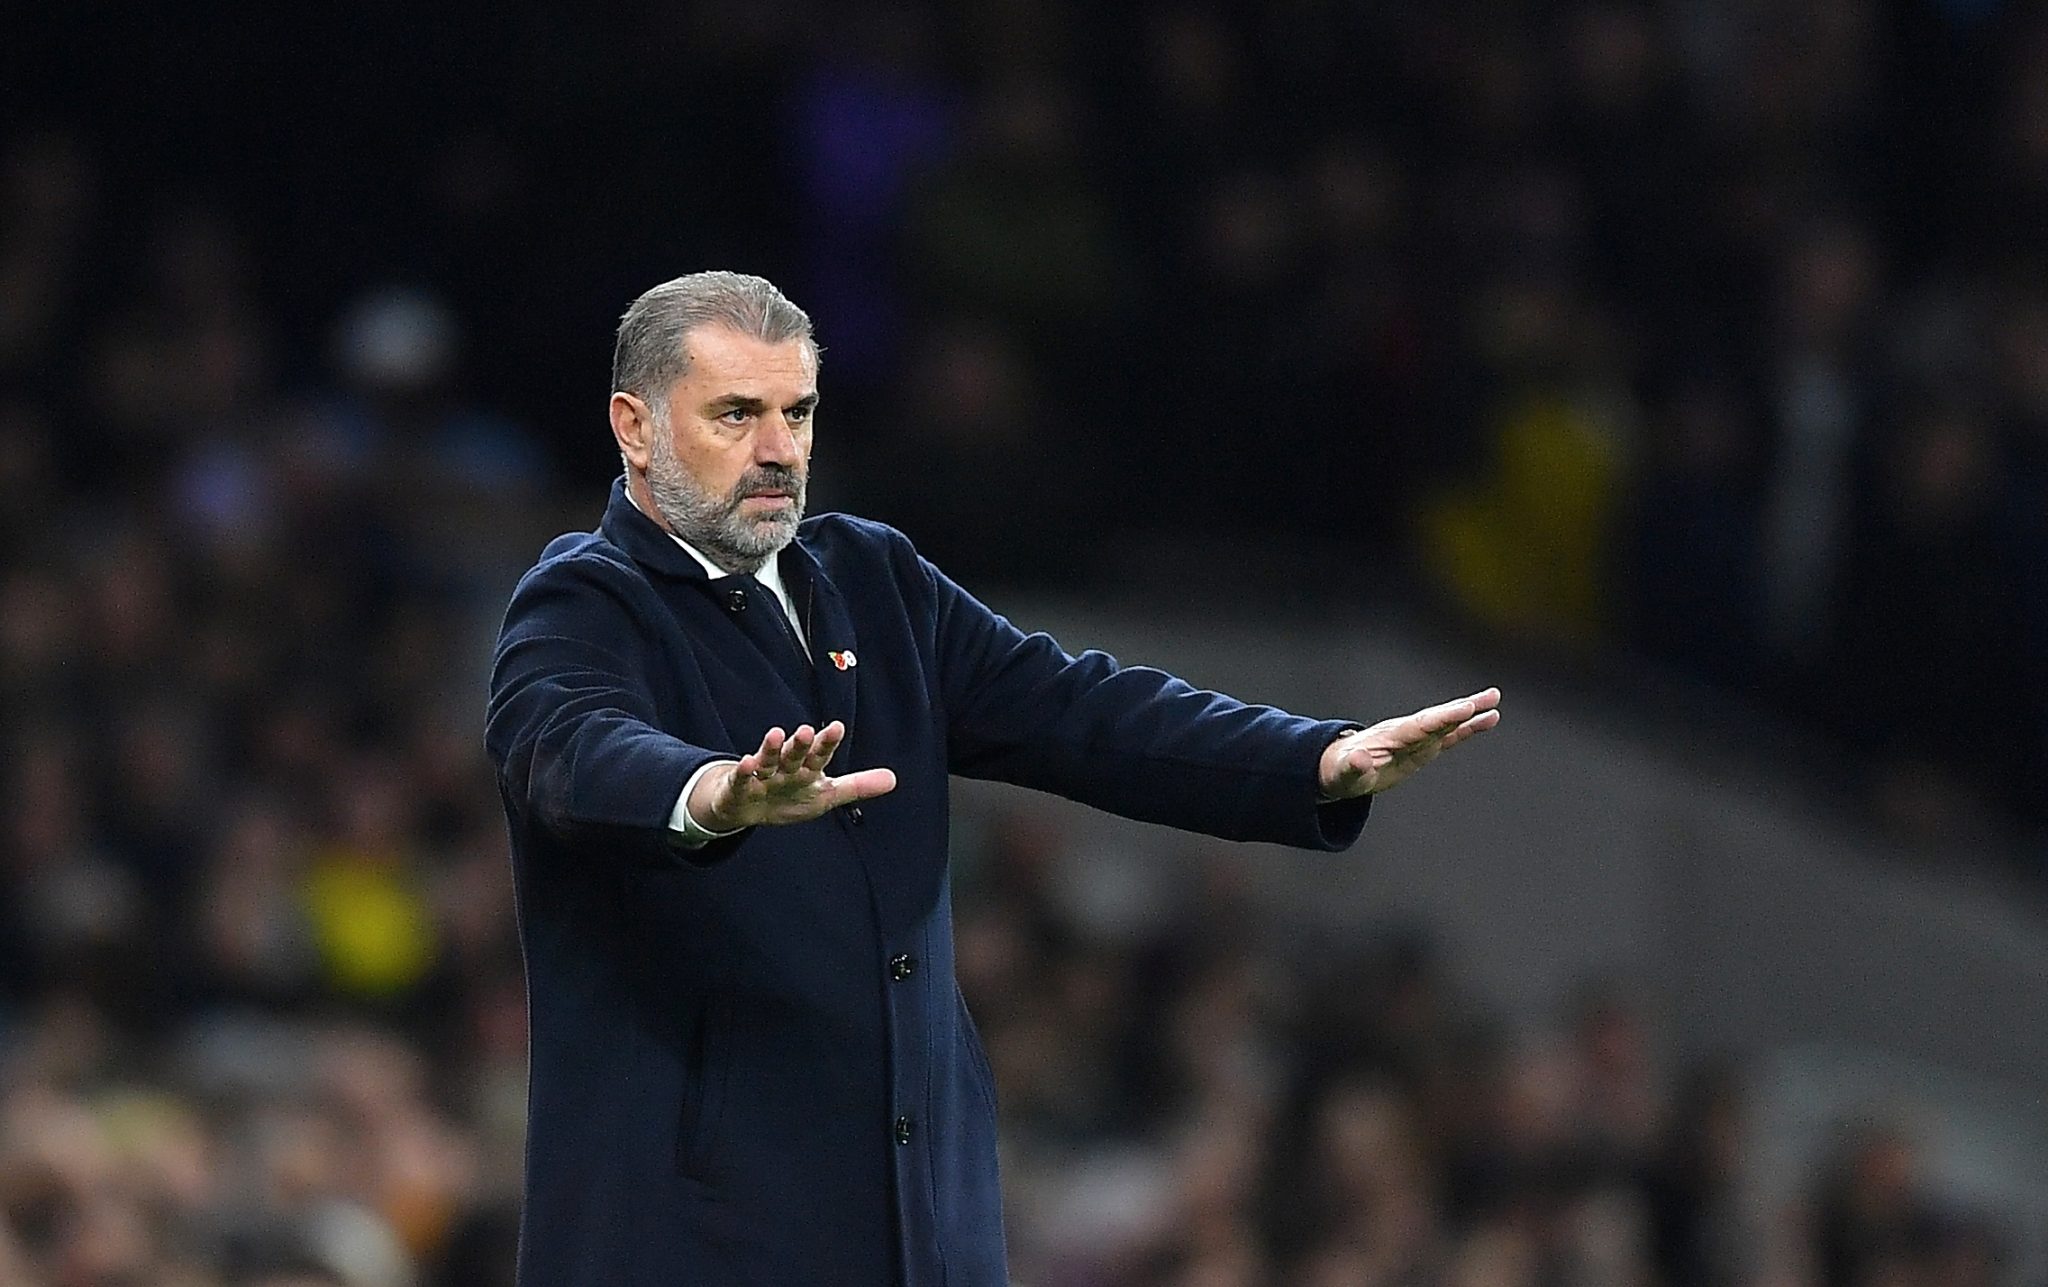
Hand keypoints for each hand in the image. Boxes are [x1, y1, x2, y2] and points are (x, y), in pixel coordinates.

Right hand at [691, 721, 897, 831]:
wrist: (749, 809)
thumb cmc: (791, 796)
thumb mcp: (826, 795)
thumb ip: (857, 786)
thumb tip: (894, 779)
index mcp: (807, 768)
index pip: (821, 754)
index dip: (828, 743)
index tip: (838, 727)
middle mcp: (785, 767)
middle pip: (795, 754)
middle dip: (802, 744)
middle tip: (808, 730)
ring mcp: (762, 776)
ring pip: (768, 761)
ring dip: (772, 749)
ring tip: (777, 734)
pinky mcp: (740, 787)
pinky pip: (742, 780)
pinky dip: (745, 772)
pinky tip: (748, 763)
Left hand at [1319, 687, 1500, 799]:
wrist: (1340, 767)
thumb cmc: (1341, 772)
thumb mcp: (1344, 775)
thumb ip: (1354, 767)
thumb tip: (1360, 759)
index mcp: (1391, 737)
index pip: (1421, 725)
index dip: (1444, 717)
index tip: (1465, 707)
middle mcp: (1407, 732)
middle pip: (1438, 718)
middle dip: (1461, 710)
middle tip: (1488, 697)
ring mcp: (1417, 738)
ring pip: (1448, 724)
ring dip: (1470, 713)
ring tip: (1495, 702)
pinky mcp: (1423, 747)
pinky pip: (1450, 736)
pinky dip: (1469, 728)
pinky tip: (1489, 719)